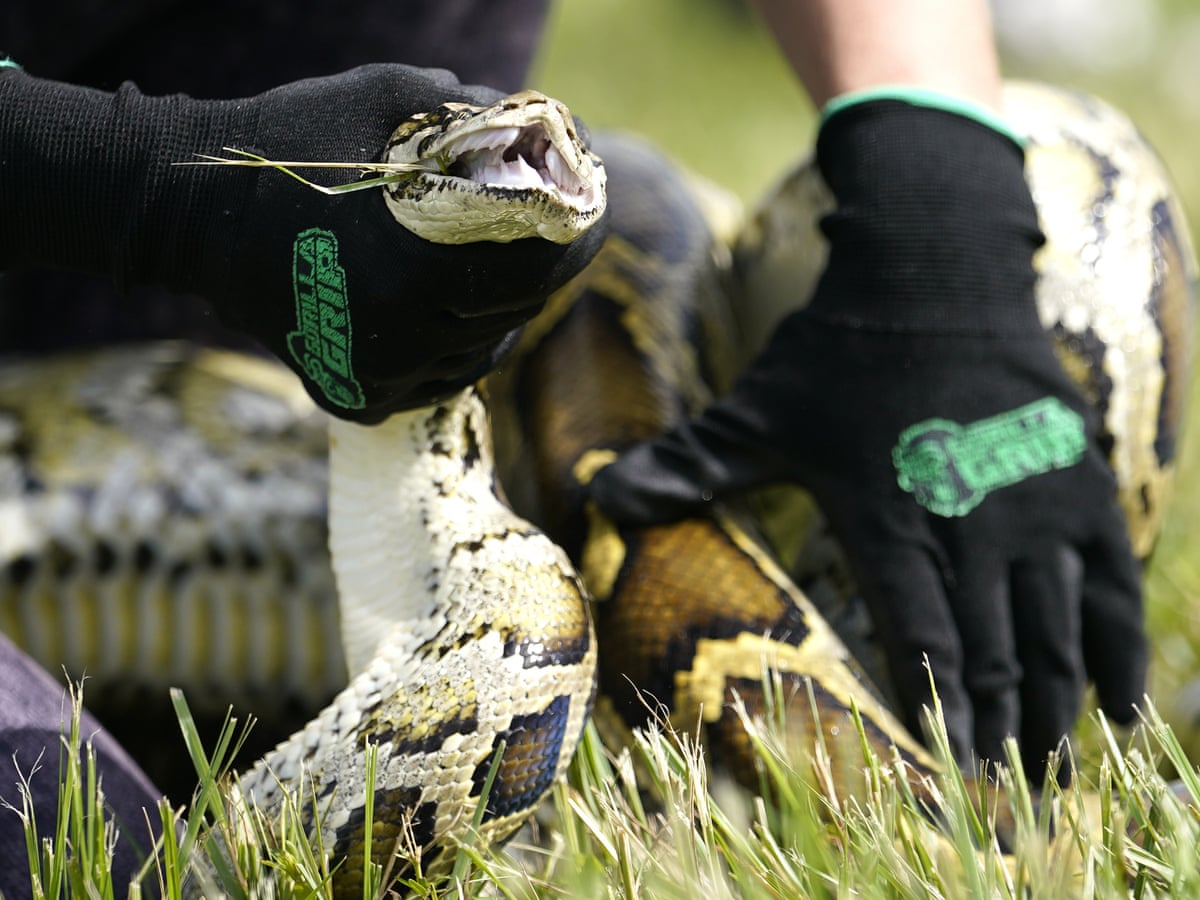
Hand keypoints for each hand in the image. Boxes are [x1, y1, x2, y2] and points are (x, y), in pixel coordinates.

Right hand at [0, 64, 604, 419]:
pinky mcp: (356, 395)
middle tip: (550, 235)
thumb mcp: (387, 98)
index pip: (542, 263)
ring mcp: (380, 374)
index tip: (590, 212)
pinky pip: (437, 381)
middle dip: (543, 268)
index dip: (580, 234)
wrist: (190, 211)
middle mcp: (408, 334)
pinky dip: (456, 348)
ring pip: (483, 350)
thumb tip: (547, 127)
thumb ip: (474, 113)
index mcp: (423, 263)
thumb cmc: (292, 142)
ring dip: (501, 311)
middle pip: (519, 308)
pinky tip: (450, 312)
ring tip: (495, 269)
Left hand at [589, 97, 1143, 782]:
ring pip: (1055, 631)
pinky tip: (1124, 704)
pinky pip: (1112, 584)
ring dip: (1057, 707)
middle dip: (1001, 731)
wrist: (934, 268)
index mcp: (890, 517)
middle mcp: (971, 523)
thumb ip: (688, 463)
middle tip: (1007, 800)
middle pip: (996, 652)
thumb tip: (598, 497)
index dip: (939, 710)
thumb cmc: (837, 348)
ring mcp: (1034, 505)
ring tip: (1055, 771)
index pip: (922, 637)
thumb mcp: (756, 409)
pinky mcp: (1079, 482)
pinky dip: (1119, 650)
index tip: (951, 774)